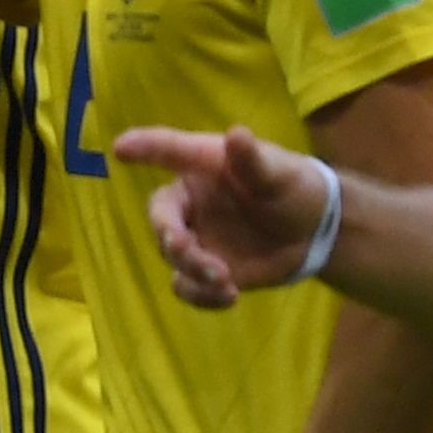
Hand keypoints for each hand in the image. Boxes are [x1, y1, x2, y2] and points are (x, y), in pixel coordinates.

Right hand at [114, 124, 333, 305]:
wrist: (313, 233)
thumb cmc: (291, 187)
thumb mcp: (279, 172)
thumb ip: (253, 160)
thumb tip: (236, 135)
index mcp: (202, 167)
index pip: (168, 153)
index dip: (144, 149)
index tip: (119, 147)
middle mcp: (190, 203)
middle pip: (161, 219)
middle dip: (172, 238)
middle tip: (188, 251)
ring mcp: (194, 238)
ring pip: (173, 257)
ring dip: (192, 270)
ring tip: (226, 281)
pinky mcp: (204, 272)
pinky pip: (187, 286)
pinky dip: (202, 296)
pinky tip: (231, 297)